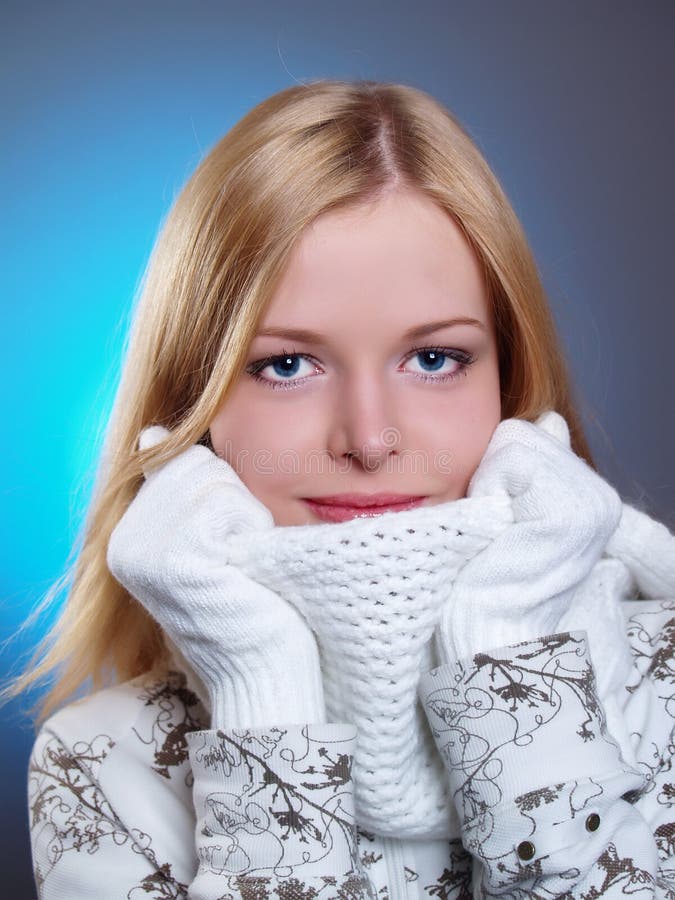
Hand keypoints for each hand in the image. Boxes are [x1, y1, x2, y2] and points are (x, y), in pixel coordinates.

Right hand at [106, 425, 324, 729]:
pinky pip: (226, 502)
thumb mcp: (203, 542)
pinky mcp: (177, 559)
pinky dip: (251, 527)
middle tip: (235, 554)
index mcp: (127, 537)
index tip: (222, 545)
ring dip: (245, 514)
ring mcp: (146, 551)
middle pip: (195, 463)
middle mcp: (125, 543)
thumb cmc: (248, 606)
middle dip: (233, 498)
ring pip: (213, 478)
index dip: (220, 492)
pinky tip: (245, 569)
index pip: (178, 461)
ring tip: (240, 563)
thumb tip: (150, 434)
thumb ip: (178, 491)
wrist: (263, 674)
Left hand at [437, 411, 622, 661]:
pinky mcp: (574, 511)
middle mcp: (599, 496)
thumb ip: (528, 466)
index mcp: (584, 496)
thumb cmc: (481, 577)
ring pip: (515, 439)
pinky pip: (515, 459)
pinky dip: (493, 488)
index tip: (498, 520)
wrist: (486, 633)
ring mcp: (592, 503)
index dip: (496, 470)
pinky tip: (500, 529)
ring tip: (498, 530)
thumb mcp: (505, 511)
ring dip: (490, 481)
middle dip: (493, 472)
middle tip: (496, 527)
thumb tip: (551, 421)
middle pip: (519, 431)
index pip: (527, 434)